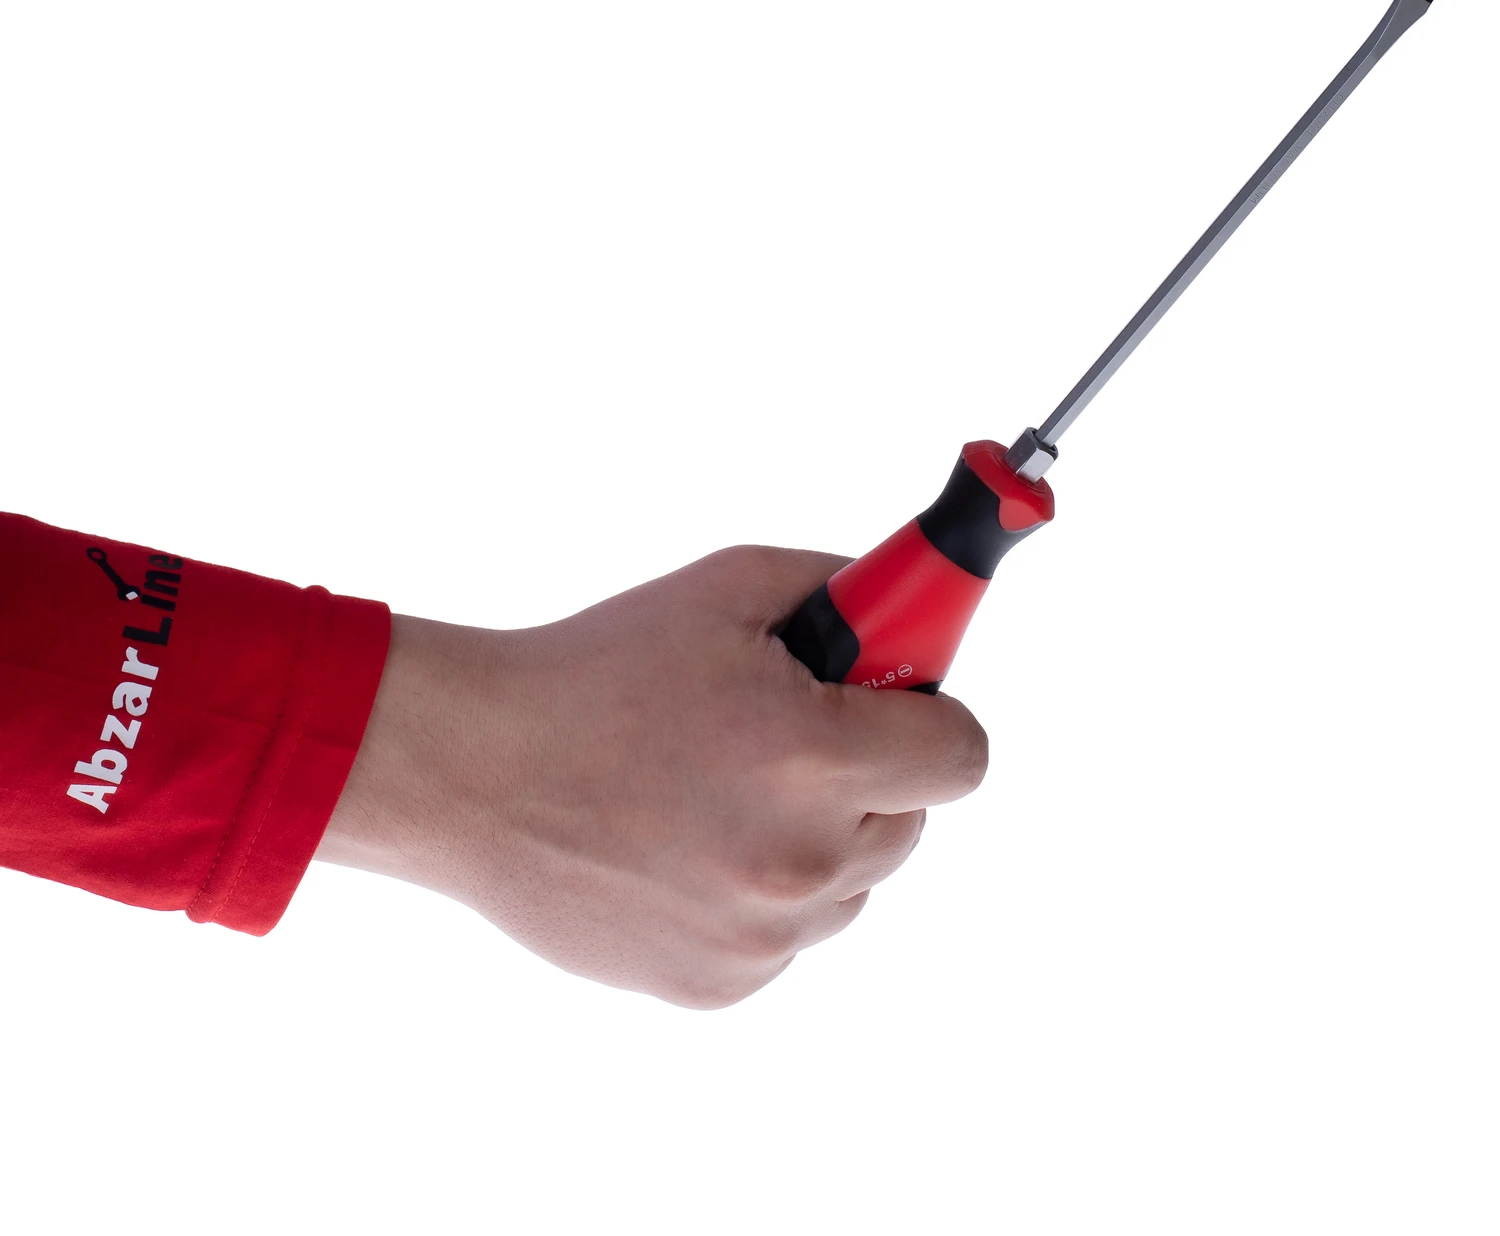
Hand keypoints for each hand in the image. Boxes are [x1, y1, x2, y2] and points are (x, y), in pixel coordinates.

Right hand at [316, 546, 988, 1007]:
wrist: (476, 769)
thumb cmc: (594, 670)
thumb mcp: (726, 588)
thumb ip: (842, 588)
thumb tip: (907, 611)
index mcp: (813, 755)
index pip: (962, 753)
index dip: (933, 718)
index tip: (897, 702)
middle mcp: (801, 859)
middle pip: (912, 820)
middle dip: (871, 773)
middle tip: (791, 738)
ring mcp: (760, 937)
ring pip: (852, 884)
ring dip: (818, 839)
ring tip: (720, 791)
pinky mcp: (717, 985)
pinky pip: (787, 937)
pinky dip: (759, 896)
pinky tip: (686, 847)